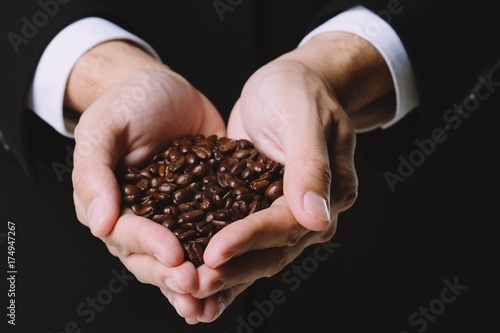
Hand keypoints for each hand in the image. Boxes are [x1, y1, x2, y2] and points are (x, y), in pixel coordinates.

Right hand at [69, 41, 224, 306]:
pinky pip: (213, 237)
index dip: (149, 247)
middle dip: (175, 276)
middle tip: (198, 283)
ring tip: (217, 295)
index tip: (173, 255)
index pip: (127, 235)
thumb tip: (98, 223)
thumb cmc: (127, 103)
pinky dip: (223, 259)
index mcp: (113, 207)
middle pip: (155, 259)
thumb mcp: (104, 127)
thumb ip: (94, 172)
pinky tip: (241, 272)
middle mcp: (144, 220)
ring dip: (199, 281)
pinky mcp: (207, 208)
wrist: (165, 89)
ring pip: (184, 259)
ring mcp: (176, 218)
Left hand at [177, 32, 395, 322]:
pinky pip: (239, 240)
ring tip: (186, 294)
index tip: (215, 251)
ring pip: (254, 255)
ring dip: (222, 276)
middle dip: (232, 270)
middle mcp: (308, 213)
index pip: (287, 225)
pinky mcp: (257, 209)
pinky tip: (192, 276)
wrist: (289, 84)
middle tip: (192, 285)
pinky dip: (219, 261)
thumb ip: (311, 166)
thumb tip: (316, 218)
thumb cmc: (299, 91)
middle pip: (271, 251)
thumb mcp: (305, 118)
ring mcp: (282, 214)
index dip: (251, 239)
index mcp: (329, 193)